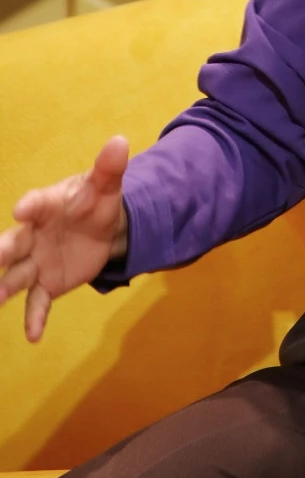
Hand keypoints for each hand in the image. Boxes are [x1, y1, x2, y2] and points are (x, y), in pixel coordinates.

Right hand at [0, 136, 129, 342]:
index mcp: (47, 205)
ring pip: (16, 275)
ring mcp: (37, 261)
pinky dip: (35, 317)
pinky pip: (38, 302)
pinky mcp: (46, 284)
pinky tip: (33, 336)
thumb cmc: (96, 201)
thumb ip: (110, 167)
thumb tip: (120, 142)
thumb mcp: (107, 185)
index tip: (23, 209)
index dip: (29, 206)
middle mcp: (34, 234)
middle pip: (14, 242)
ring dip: (6, 286)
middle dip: (3, 249)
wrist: (103, 229)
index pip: (35, 204)